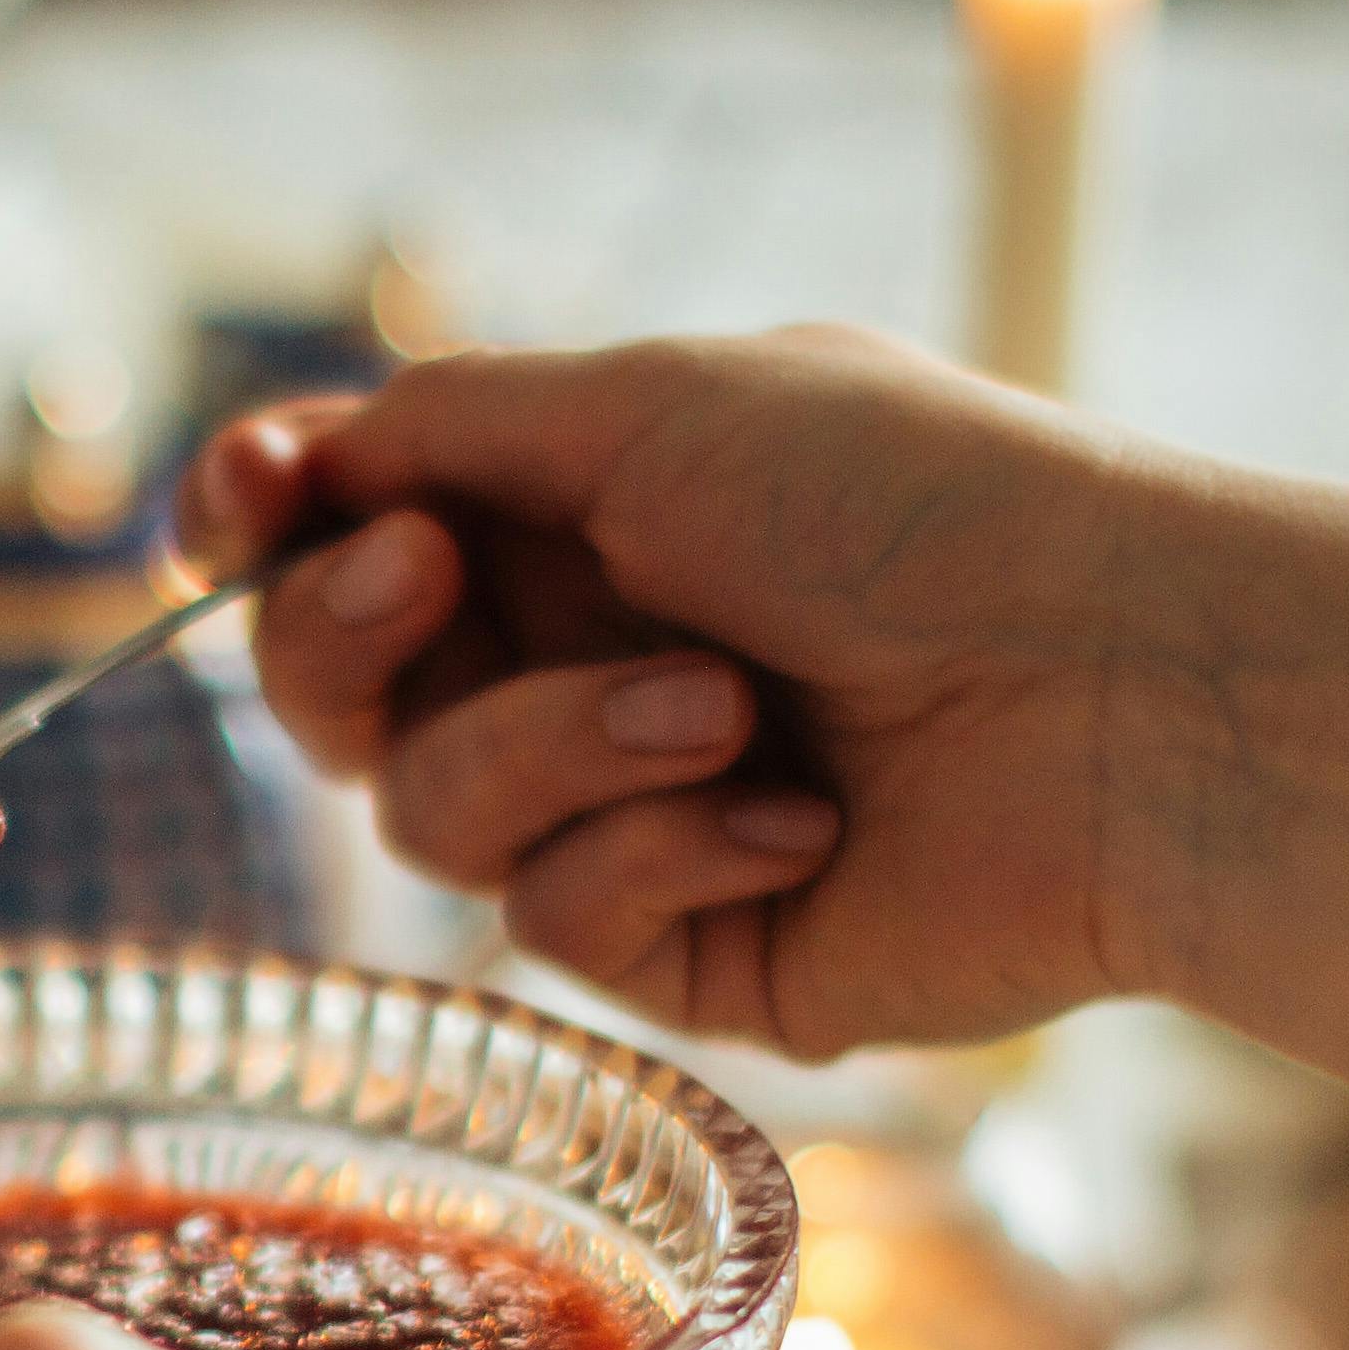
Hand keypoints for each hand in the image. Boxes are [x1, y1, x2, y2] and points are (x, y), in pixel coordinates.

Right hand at [191, 328, 1348, 1121]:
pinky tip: (806, 814)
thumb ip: (450, 425)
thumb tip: (305, 458)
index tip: (231, 509)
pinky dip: (670, 851)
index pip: (345, 531)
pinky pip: (563, 921)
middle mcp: (580, 660)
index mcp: (575, 510)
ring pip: (433, 816)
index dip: (257, 528)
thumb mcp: (658, 400)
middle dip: (346, 639)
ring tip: (730, 705)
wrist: (1117, 692)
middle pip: (332, 694)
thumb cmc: (916, 507)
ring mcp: (627, 810)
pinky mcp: (687, 948)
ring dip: (563, 745)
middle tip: (430, 584)